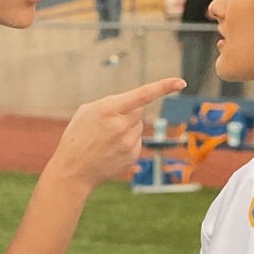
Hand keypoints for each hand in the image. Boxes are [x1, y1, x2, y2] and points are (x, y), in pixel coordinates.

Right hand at [49, 77, 185, 189]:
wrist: (73, 171)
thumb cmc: (77, 136)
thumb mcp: (87, 111)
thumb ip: (111, 104)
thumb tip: (134, 105)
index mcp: (108, 109)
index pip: (142, 95)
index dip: (163, 87)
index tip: (180, 82)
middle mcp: (121, 125)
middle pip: (139, 111)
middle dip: (128, 113)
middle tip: (109, 123)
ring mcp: (128, 142)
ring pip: (138, 127)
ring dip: (127, 128)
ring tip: (106, 139)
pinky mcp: (132, 156)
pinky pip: (137, 141)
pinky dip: (127, 142)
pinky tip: (110, 150)